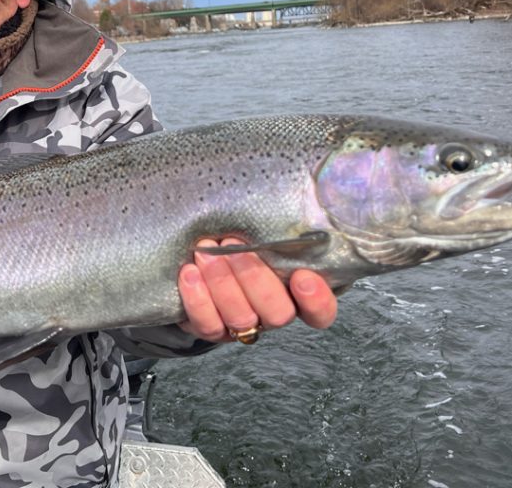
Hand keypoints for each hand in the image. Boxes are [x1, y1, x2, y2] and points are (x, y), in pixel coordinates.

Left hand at [177, 237, 337, 342]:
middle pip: (277, 313)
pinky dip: (198, 298)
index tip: (302, 276)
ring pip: (241, 318)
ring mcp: (245, 323)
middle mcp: (274, 312)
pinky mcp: (213, 328)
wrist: (200, 254)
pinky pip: (208, 324)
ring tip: (205, 251)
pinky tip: (190, 272)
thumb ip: (279, 222)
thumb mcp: (264, 227)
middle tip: (233, 244)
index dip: (316, 301)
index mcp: (298, 291)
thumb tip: (293, 183)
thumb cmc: (242, 234)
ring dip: (222, 283)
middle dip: (254, 278)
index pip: (321, 311)